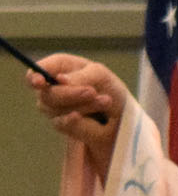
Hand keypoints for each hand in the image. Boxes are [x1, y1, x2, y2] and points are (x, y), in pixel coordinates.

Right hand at [28, 54, 125, 180]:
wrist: (124, 118)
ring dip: (83, 106)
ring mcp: (55, 109)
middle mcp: (52, 89)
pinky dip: (78, 121)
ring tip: (106, 101)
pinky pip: (64, 124)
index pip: (36, 73)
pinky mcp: (64, 126)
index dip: (34, 77)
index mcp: (59, 69)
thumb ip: (81, 77)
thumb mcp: (101, 76)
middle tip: (92, 92)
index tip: (40, 82)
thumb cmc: (110, 90)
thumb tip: (60, 80)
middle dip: (71, 94)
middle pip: (47, 94)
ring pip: (56, 110)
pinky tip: (86, 118)